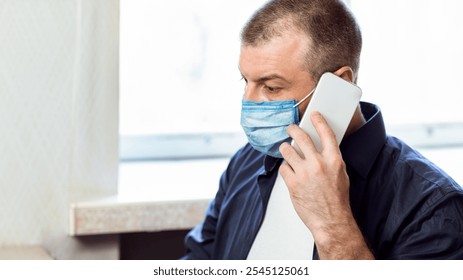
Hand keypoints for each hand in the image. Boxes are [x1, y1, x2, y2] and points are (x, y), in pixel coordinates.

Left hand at [279, 111, 372, 258]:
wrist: (331, 220)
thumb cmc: (337, 199)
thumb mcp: (340, 174)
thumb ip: (330, 159)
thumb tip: (319, 147)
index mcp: (334, 160)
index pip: (326, 134)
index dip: (319, 121)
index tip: (314, 115)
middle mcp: (318, 164)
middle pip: (301, 137)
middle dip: (293, 130)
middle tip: (290, 129)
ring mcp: (304, 173)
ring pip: (287, 150)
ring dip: (285, 149)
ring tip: (287, 151)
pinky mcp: (293, 183)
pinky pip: (283, 168)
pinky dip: (285, 169)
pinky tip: (290, 172)